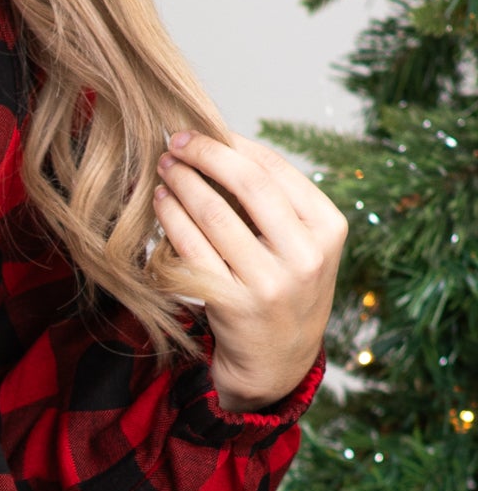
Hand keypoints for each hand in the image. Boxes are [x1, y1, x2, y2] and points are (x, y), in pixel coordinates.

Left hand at [153, 131, 347, 412]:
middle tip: (175, 141)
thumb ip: (275, 201)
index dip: (233, 144)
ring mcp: (270, 282)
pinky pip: (193, 249)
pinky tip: (160, 203)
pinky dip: (171, 219)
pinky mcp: (233, 303)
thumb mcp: (302, 244)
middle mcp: (306, 255)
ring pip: (215, 214)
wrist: (278, 360)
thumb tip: (220, 143)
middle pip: (248, 184)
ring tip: (164, 168)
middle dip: (205, 155)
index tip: (203, 130)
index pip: (275, 169)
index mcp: (329, 228)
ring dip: (182, 183)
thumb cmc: (284, 288)